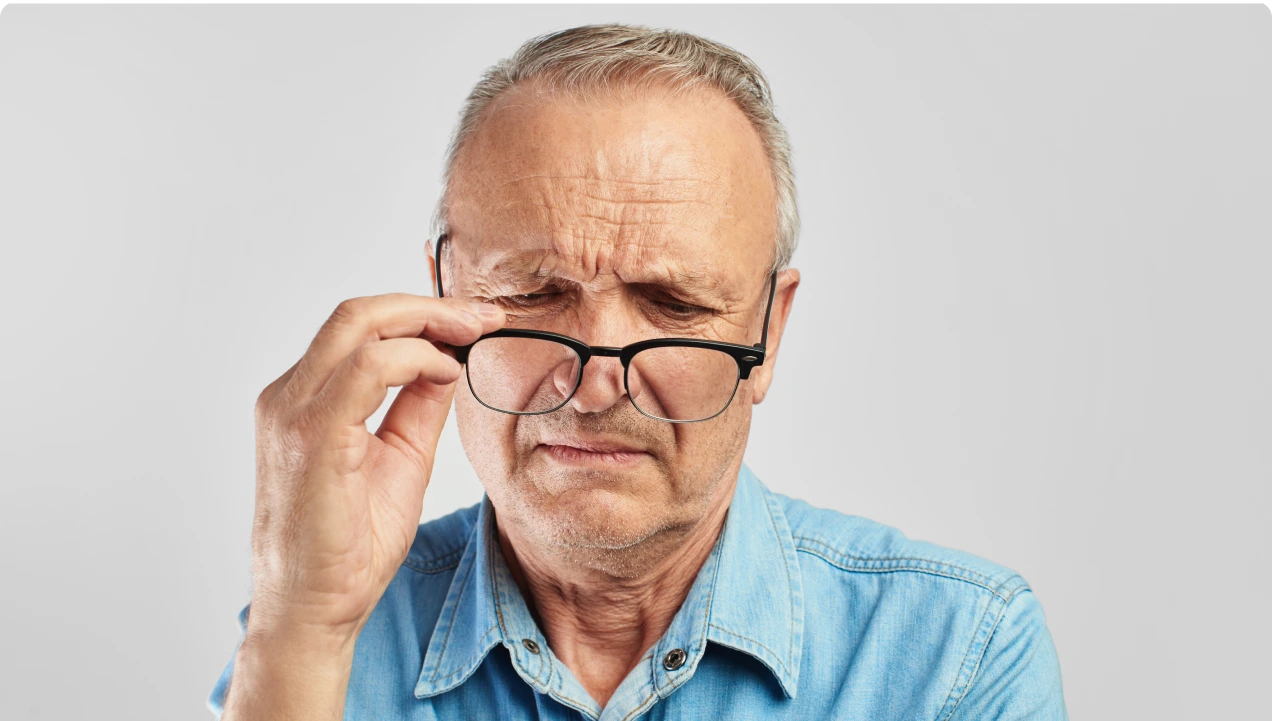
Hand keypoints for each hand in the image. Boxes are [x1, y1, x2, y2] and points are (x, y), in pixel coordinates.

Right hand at [223, 293, 502, 720]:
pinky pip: (365, 369)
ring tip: (474, 335)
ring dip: (427, 322)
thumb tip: (449, 361)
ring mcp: (292, 413)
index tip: (477, 321)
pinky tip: (446, 372)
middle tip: (485, 316)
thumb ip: (418, 407)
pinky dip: (413, 359)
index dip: (422, 314)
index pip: (359, 328)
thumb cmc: (348, 547)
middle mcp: (289, 396)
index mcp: (304, 399)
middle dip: (430, 306)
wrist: (313, 611)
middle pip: (358, 313)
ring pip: (358, 326)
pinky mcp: (311, 437)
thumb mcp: (400, 459)